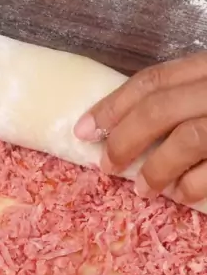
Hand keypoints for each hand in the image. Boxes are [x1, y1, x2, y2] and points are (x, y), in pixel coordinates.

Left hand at [74, 52, 206, 204]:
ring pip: (185, 140)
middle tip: (106, 166)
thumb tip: (134, 127)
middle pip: (159, 109)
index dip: (112, 106)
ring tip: (143, 189)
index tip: (84, 129)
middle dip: (124, 140)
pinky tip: (180, 194)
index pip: (153, 81)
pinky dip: (190, 186)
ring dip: (155, 169)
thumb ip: (185, 97)